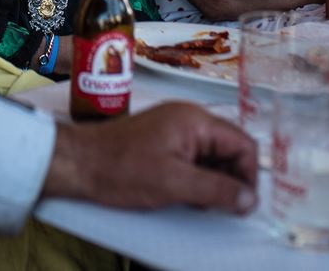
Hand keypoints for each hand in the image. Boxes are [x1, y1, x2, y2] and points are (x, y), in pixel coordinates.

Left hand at [41, 102, 256, 213]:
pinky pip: (194, 159)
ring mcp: (176, 129)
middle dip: (232, 179)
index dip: (249, 175)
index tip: (243, 204)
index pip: (243, 143)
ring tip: (202, 204)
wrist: (79, 164)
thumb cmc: (122, 169)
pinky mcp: (164, 142)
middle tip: (223, 208)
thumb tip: (249, 199)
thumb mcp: (174, 183)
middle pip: (230, 149)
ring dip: (215, 182)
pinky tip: (188, 197)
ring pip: (212, 157)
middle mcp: (189, 119)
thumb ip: (215, 190)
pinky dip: (198, 179)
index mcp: (195, 120)